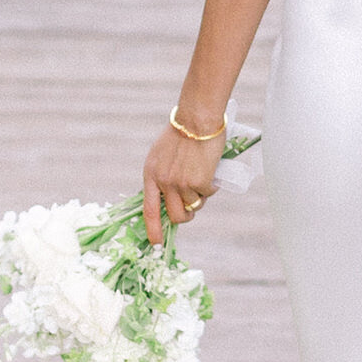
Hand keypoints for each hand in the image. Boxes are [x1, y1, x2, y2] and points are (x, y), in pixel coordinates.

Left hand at [143, 117, 226, 242]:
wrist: (197, 119)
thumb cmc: (182, 133)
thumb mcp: (162, 155)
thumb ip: (163, 175)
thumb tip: (172, 197)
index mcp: (151, 174)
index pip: (149, 210)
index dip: (152, 229)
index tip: (156, 242)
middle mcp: (163, 182)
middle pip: (175, 215)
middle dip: (186, 216)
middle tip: (194, 207)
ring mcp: (181, 183)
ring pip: (194, 205)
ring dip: (201, 196)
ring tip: (204, 177)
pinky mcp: (199, 182)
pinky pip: (208, 193)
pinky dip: (213, 186)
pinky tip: (212, 170)